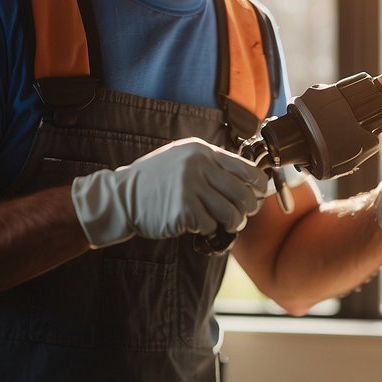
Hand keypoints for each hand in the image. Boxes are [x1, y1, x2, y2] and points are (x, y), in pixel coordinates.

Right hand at [70, 137, 268, 247]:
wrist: (122, 196)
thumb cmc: (157, 181)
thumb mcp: (184, 160)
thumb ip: (212, 166)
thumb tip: (249, 183)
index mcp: (203, 151)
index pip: (247, 169)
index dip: (259, 187)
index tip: (258, 196)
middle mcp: (199, 165)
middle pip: (243, 194)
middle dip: (248, 209)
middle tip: (242, 216)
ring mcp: (190, 187)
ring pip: (231, 213)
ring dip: (232, 223)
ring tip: (224, 224)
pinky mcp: (183, 210)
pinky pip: (211, 225)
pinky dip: (209, 230)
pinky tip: (198, 225)